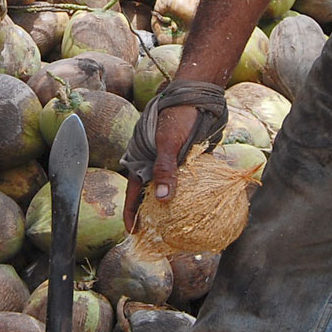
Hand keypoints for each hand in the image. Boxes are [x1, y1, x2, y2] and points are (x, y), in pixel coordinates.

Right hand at [123, 104, 198, 232]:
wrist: (198, 96)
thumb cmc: (178, 115)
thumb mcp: (169, 142)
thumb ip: (164, 169)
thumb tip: (162, 199)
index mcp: (141, 160)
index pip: (132, 193)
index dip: (131, 213)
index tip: (133, 232)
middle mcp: (155, 164)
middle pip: (150, 194)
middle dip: (153, 215)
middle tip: (159, 235)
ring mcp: (172, 163)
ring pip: (170, 189)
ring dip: (174, 206)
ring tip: (180, 226)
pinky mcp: (189, 160)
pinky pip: (188, 181)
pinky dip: (192, 195)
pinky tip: (200, 208)